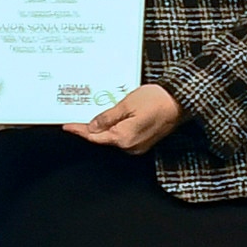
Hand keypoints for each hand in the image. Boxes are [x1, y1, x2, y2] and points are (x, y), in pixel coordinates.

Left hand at [64, 83, 184, 153]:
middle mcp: (130, 146)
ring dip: (103, 129)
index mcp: (124, 138)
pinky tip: (110, 121)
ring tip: (91, 118)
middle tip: (75, 120)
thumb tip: (92, 127)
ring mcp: (138, 146)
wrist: (180, 102)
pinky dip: (114, 130)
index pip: (94, 137)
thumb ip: (107, 117)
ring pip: (113, 139)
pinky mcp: (143, 142)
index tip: (67, 127)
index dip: (79, 131)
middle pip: (103, 139)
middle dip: (89, 130)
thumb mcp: (126, 104)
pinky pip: (123, 138)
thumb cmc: (156, 100)